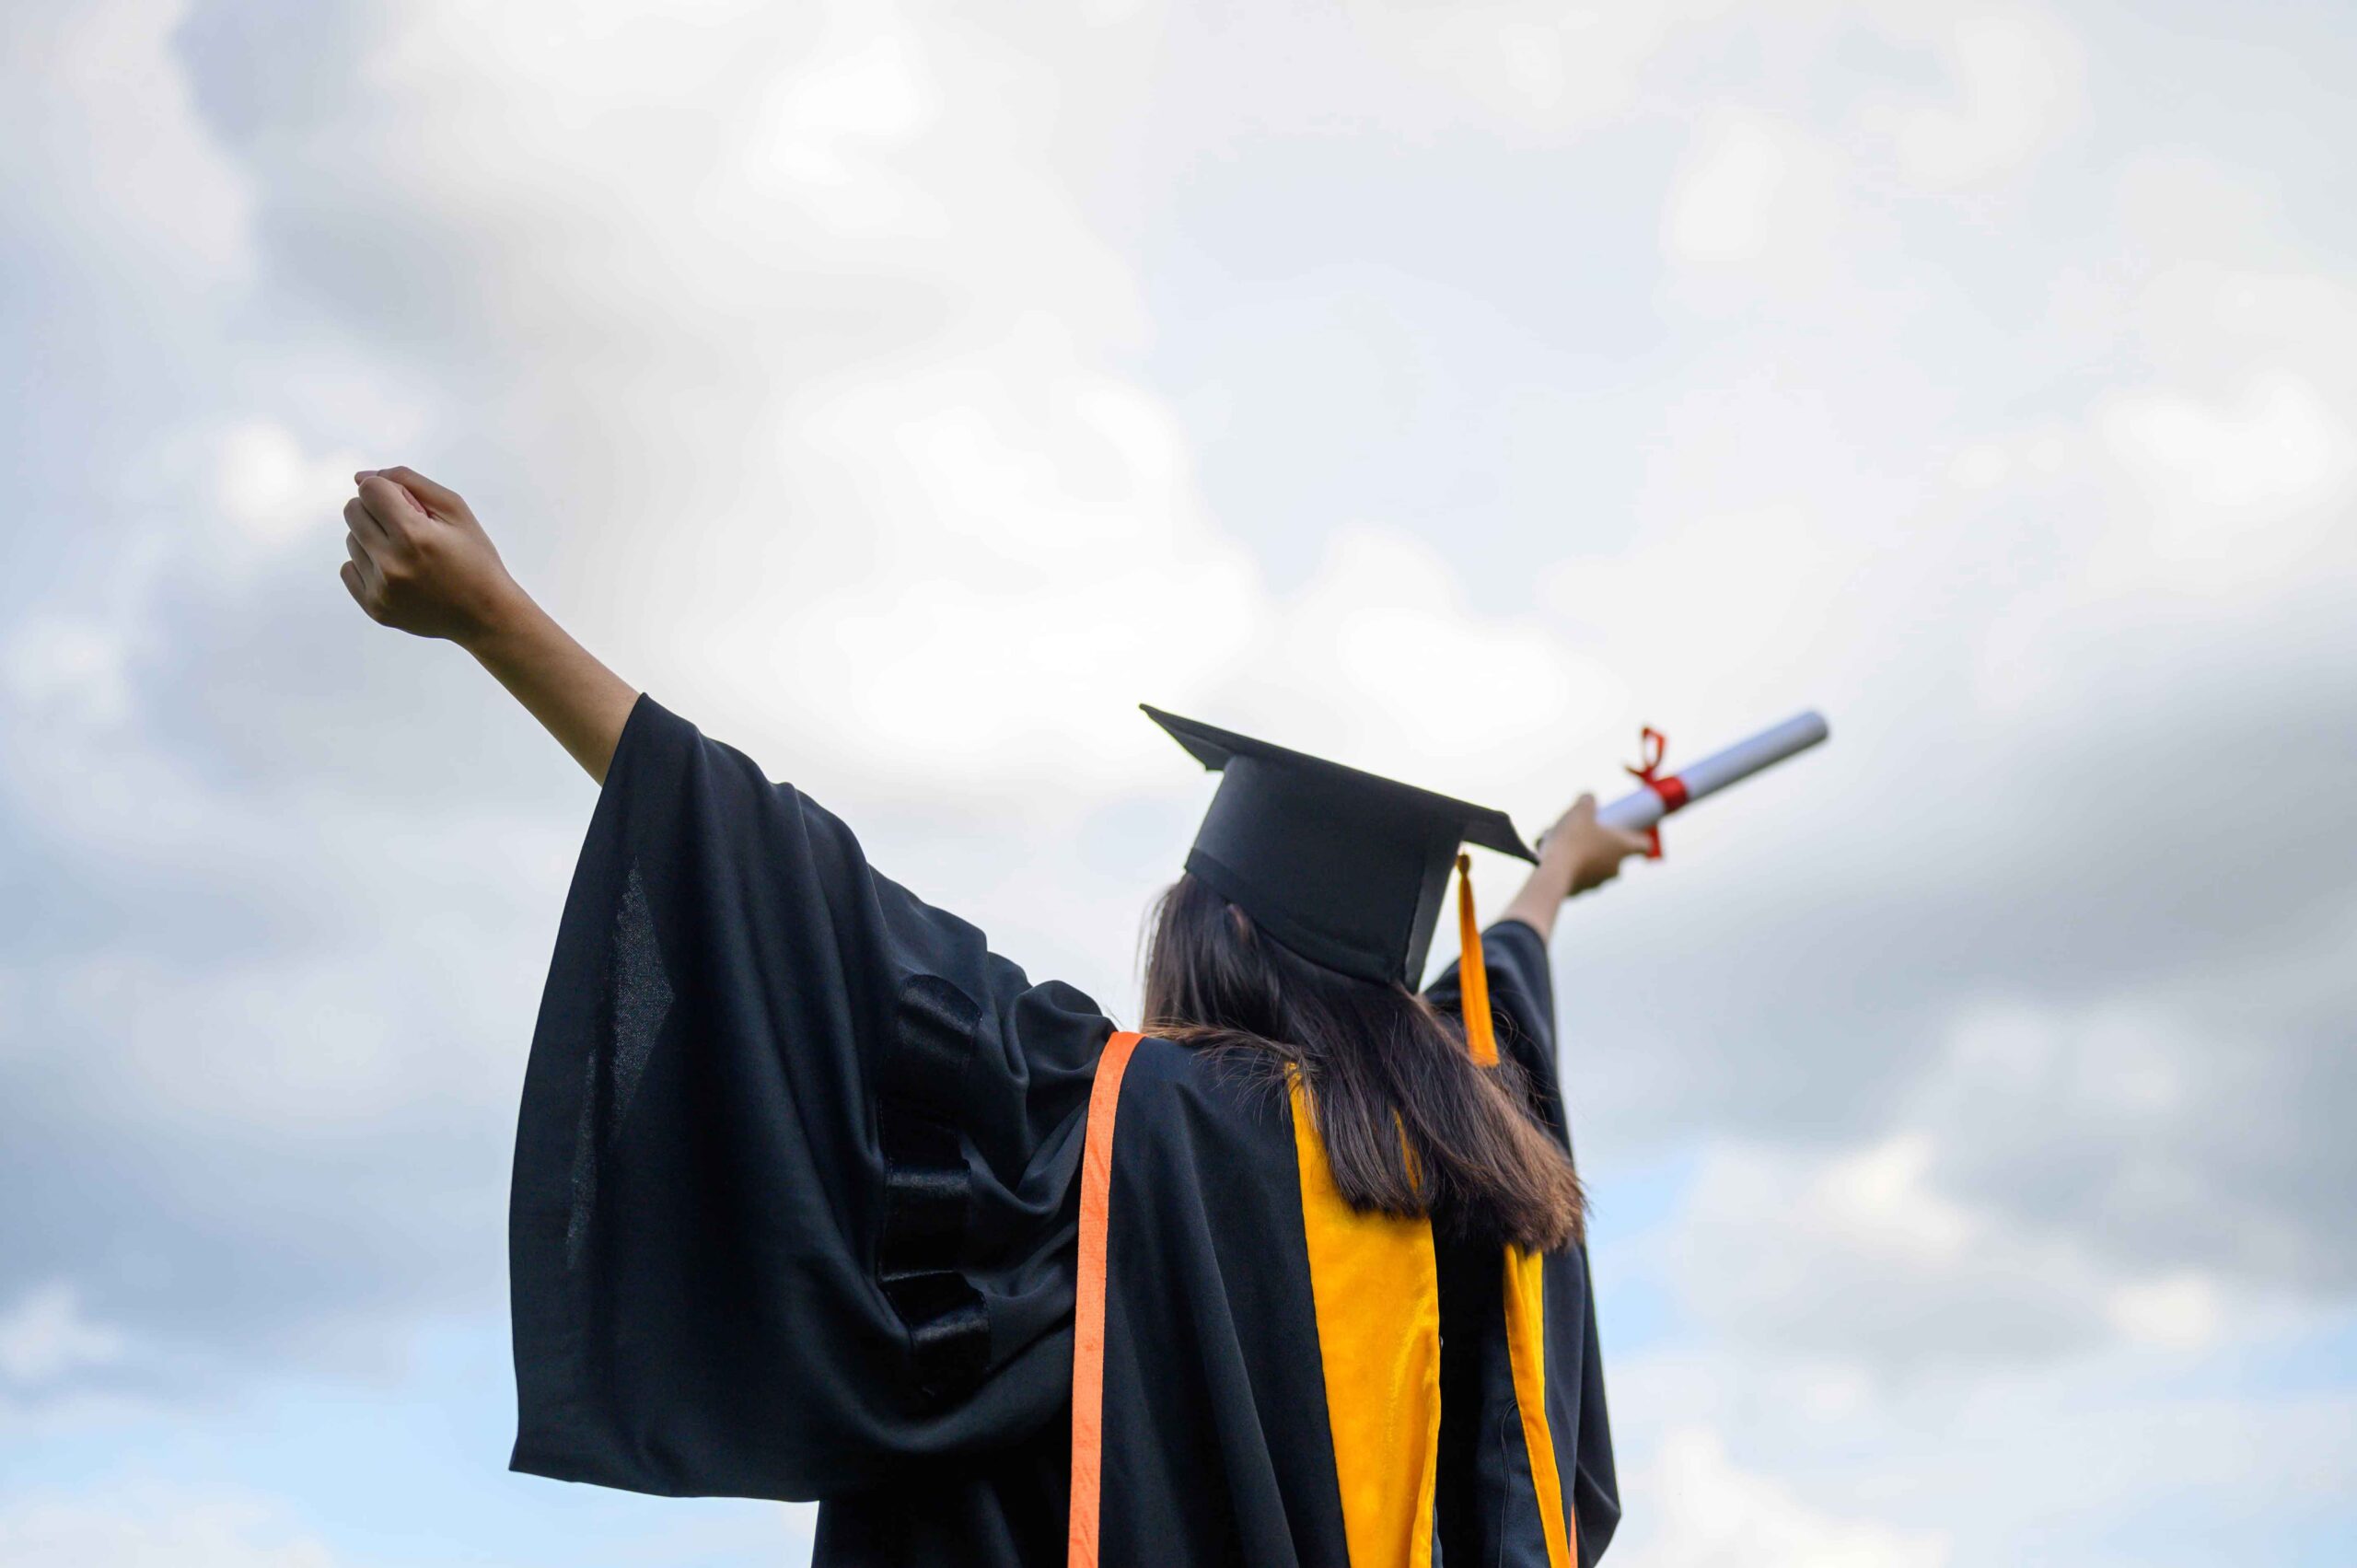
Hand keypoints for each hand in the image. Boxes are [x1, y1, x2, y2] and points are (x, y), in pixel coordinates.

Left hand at [339, 466, 526, 646]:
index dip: (389, 491)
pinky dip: (368, 565)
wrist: (486, 615)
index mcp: (414, 535)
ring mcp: (380, 589)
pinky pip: (348, 569)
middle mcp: (391, 563)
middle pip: (353, 511)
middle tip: (409, 528)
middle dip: (378, 511)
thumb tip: (362, 477)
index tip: (410, 506)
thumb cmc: (475, 559)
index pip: (369, 489)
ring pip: (351, 540)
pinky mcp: (374, 607)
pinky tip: (397, 573)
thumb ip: (409, 482)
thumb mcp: (456, 510)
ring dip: (373, 539)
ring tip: (407, 555)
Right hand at [1537, 793, 1651, 897]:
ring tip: (1563, 842)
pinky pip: (1578, 876)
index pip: (1643, 845)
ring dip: (1584, 855)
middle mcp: (1615, 868)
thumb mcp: (1580, 810)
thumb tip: (1588, 799)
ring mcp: (1598, 883)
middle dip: (1603, 844)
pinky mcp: (1581, 892)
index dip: (1639, 837)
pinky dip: (1570, 867)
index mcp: (1623, 848)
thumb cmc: (1573, 839)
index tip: (1631, 830)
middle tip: (1587, 832)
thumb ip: (1587, 800)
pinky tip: (1553, 857)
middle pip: (1616, 855)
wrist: (1552, 873)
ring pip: (1595, 865)